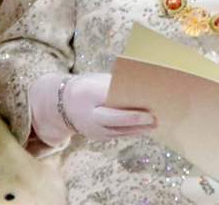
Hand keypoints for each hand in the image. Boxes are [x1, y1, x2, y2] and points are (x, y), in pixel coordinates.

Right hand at [29, 72, 155, 144]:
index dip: (130, 111)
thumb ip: (115, 85)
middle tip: (155, 119)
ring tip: (156, 124)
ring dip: (138, 129)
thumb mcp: (98, 81)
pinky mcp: (98, 137)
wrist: (63, 104)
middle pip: (116, 122)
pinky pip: (117, 135)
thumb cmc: (86, 86)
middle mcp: (90, 117)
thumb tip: (140, 87)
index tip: (148, 110)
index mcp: (89, 97)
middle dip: (136, 121)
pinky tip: (145, 128)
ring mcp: (93, 130)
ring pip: (119, 132)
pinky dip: (131, 132)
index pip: (111, 105)